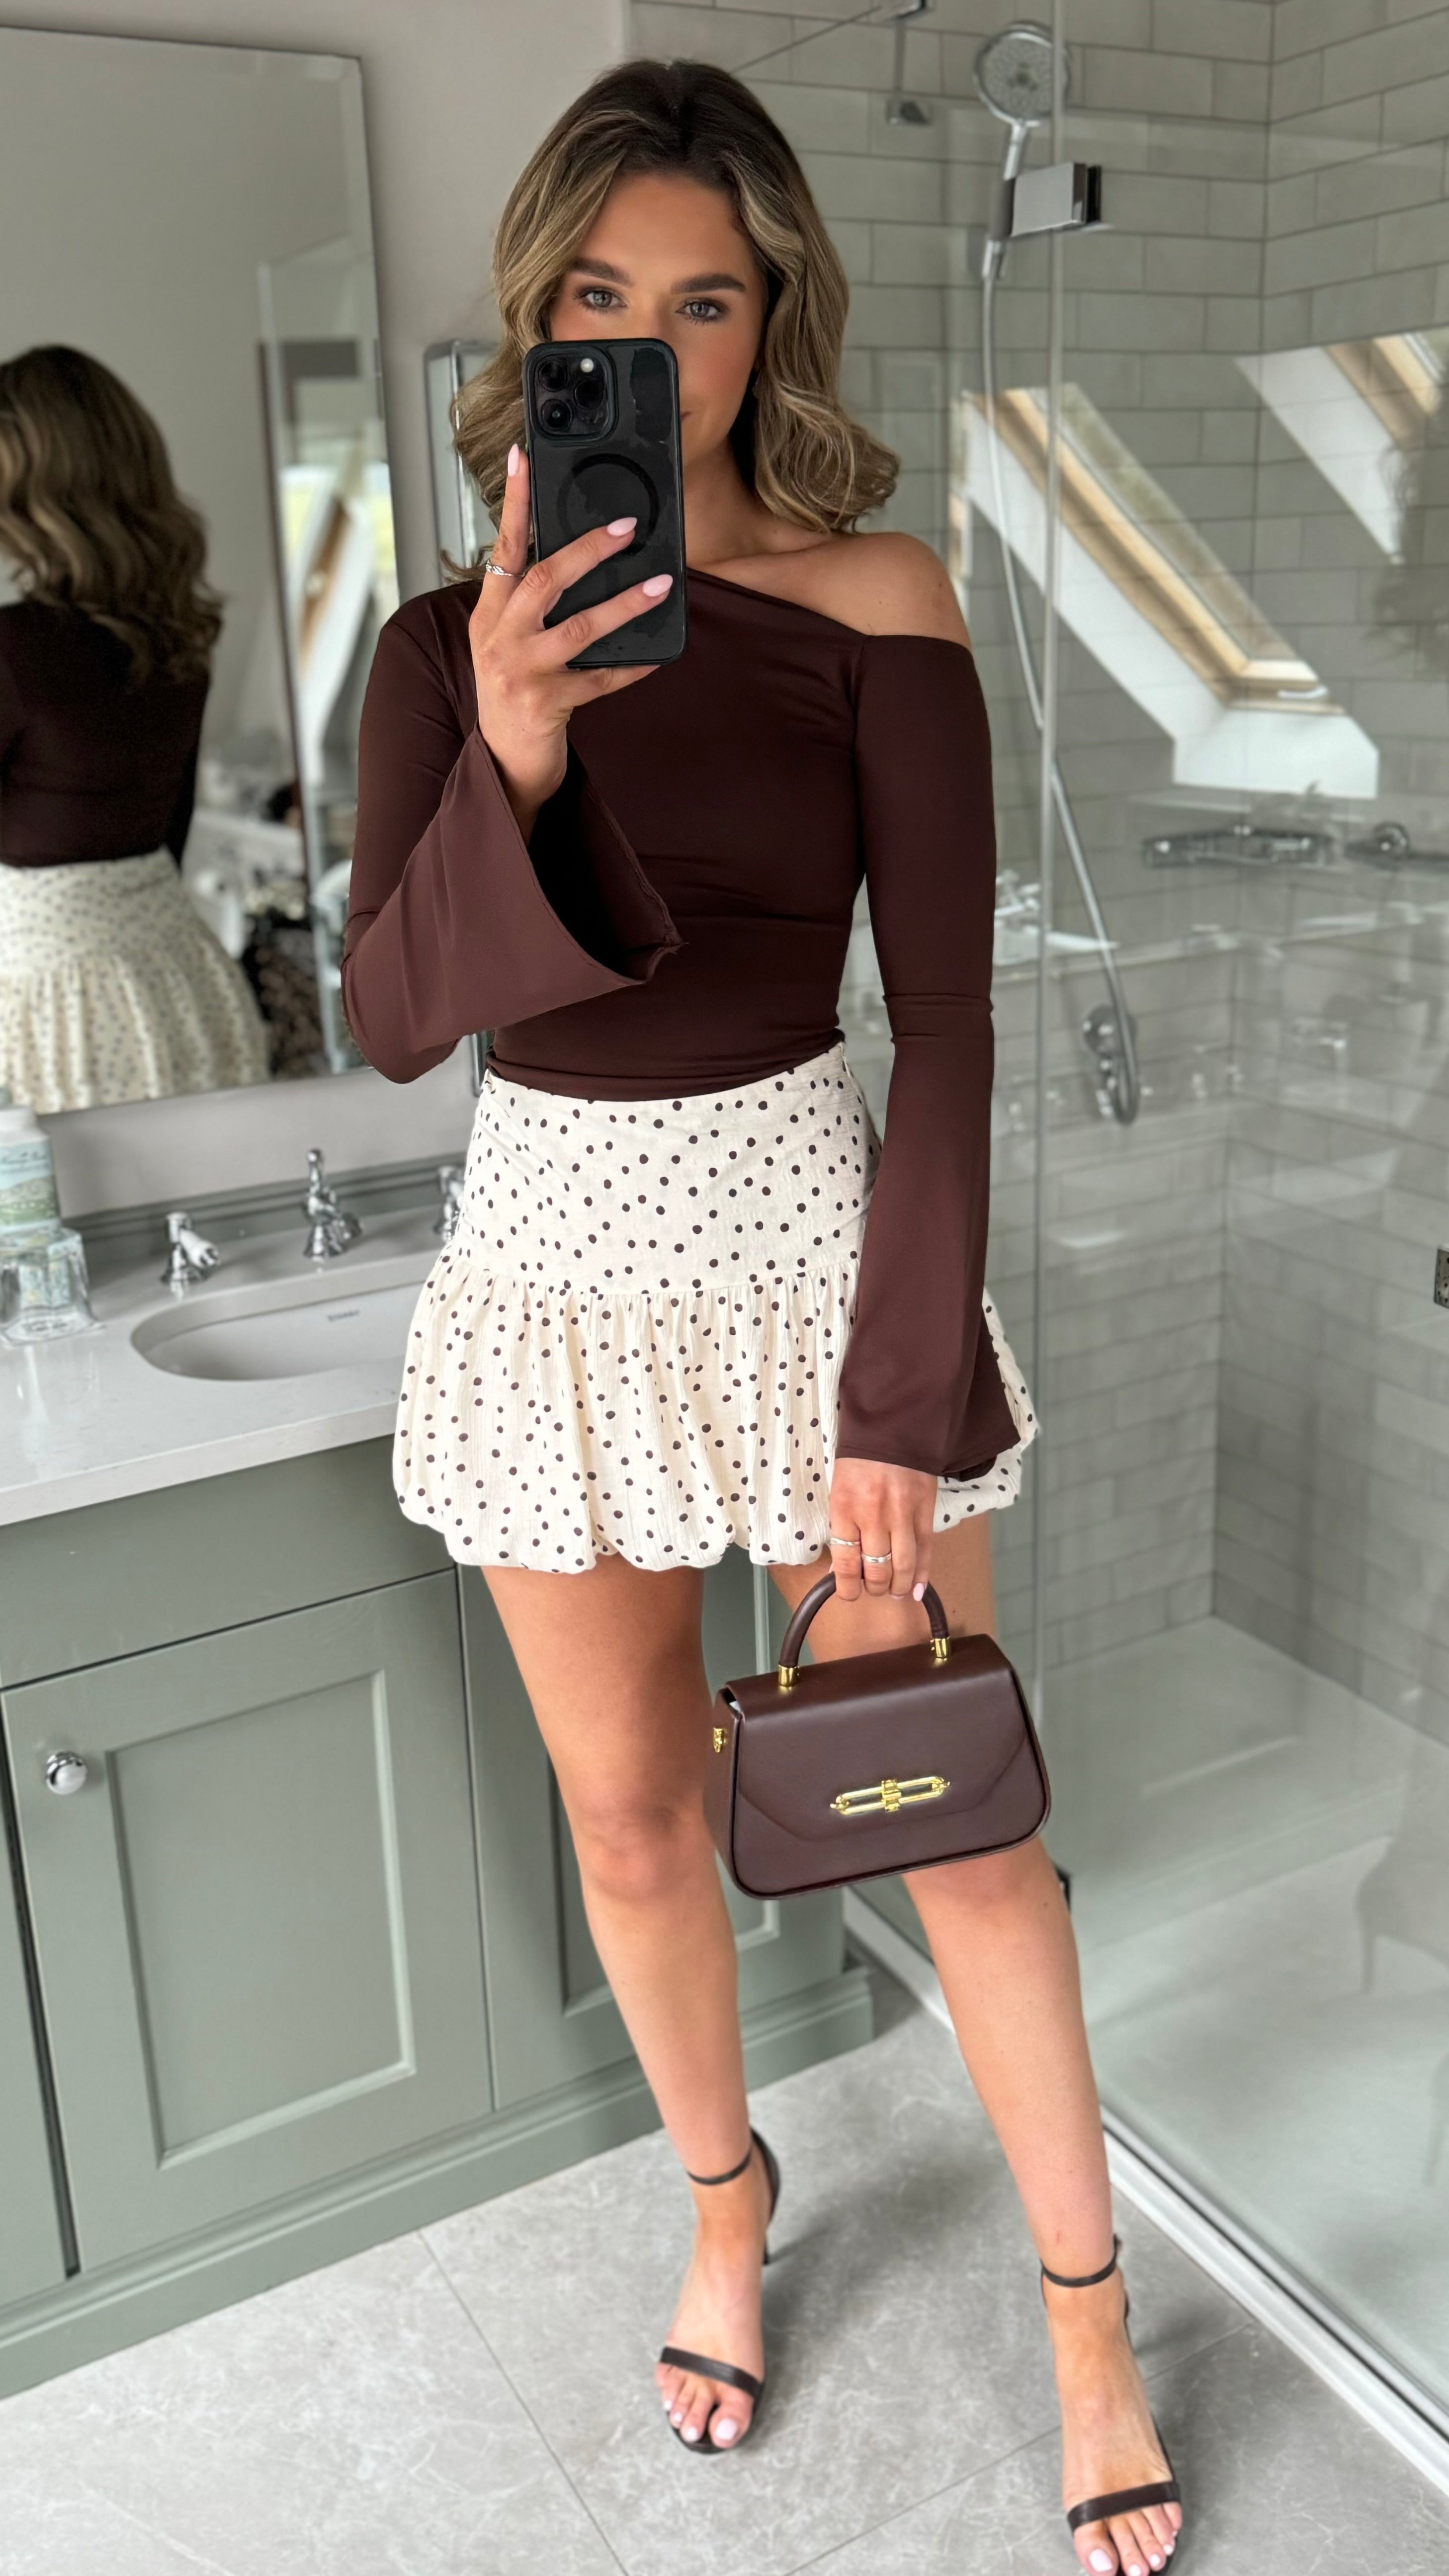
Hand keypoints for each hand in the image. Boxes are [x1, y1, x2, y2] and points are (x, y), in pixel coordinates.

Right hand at [468, 440, 671, 837]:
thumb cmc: (512, 693)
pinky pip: (600, 679)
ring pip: (579, 625)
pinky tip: (658, 656)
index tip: (523, 456)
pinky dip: (631, 667)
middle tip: (628, 527)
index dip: (513, 500)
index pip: (502, 546)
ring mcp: (522, 671)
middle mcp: (500, 637)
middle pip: (545, 577)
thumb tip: (575, 557)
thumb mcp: (507, 641)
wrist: (503, 762)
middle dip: (588, 548)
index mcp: (489, 613)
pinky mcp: (547, 703)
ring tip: (659, 584)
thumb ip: (527, 602)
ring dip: (624, 603)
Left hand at [826, 1457, 936, 1604]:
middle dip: (874, 1587)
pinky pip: (925, 1549)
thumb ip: (841, 1528)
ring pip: (903, 1565)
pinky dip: (922, 1574)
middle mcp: (874, 1515)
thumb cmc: (859, 1460)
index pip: (845, 1562)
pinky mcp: (925, 1509)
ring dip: (898, 1585)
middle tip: (873, 1589)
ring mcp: (902, 1514)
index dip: (847, 1587)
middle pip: (877, 1569)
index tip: (848, 1594)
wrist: (891, 1427)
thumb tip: (840, 1568)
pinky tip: (917, 1589)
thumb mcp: (838, 1491)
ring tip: (894, 1591)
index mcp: (845, 1508)